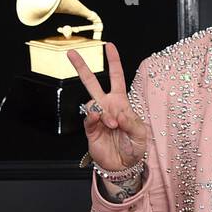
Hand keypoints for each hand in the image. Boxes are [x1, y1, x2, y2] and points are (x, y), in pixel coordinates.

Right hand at [67, 41, 147, 172]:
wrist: (124, 165)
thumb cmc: (134, 147)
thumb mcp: (140, 133)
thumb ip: (131, 122)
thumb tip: (118, 115)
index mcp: (121, 102)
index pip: (116, 77)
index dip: (113, 62)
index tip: (109, 46)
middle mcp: (106, 106)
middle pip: (91, 82)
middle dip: (81, 67)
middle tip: (71, 53)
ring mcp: (97, 117)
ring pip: (91, 102)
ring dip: (103, 111)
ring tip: (113, 125)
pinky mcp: (90, 129)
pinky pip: (88, 117)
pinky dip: (93, 116)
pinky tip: (99, 119)